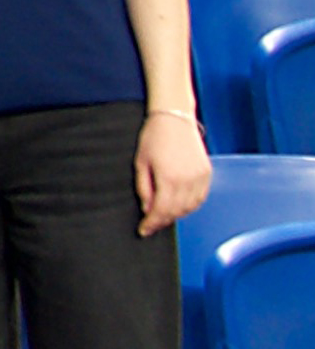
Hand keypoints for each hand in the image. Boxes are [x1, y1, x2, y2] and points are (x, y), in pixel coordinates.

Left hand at [140, 110, 216, 235]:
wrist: (174, 118)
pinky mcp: (207, 173)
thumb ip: (144, 189)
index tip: (143, 231)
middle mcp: (188, 180)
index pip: (161, 211)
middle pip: (177, 211)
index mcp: (169, 179)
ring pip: (191, 207)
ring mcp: (201, 177)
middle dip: (163, 221)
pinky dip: (190, 205)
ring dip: (177, 214)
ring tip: (163, 215)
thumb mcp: (140, 163)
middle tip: (151, 225)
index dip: (152, 223)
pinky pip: (200, 197)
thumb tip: (147, 209)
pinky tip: (179, 205)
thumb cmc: (153, 137)